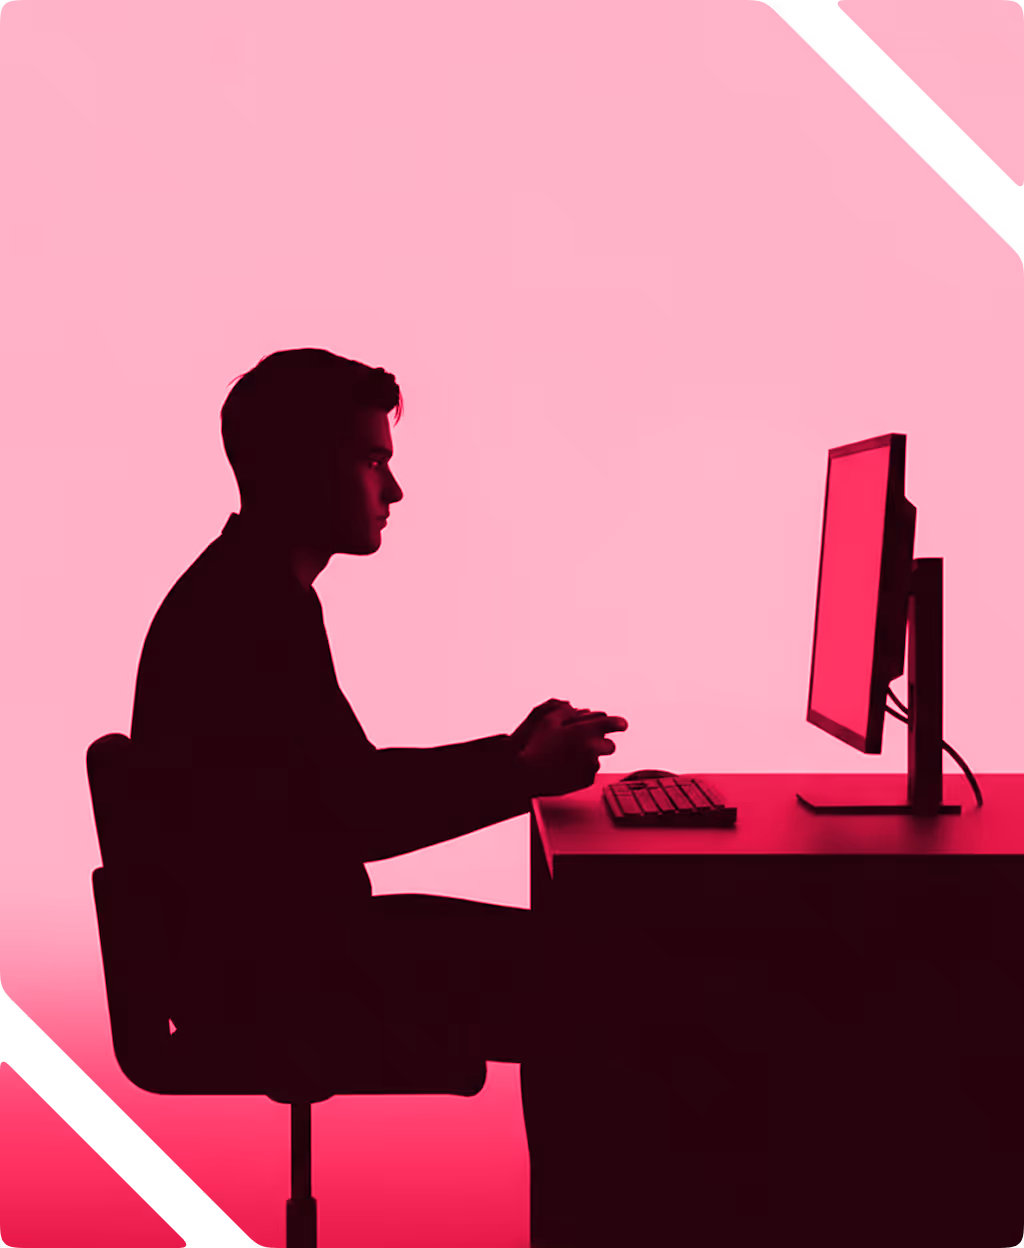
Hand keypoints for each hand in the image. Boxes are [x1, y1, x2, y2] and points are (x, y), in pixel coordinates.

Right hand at [511, 698, 628, 796]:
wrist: (526, 776)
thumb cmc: (534, 747)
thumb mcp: (546, 720)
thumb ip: (564, 710)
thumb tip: (573, 708)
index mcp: (587, 731)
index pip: (615, 723)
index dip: (618, 723)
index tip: (620, 725)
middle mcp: (593, 749)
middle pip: (610, 744)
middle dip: (600, 742)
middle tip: (582, 741)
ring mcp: (590, 767)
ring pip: (598, 759)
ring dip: (588, 756)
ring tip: (565, 756)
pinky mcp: (585, 781)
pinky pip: (589, 772)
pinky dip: (581, 769)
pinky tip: (564, 767)